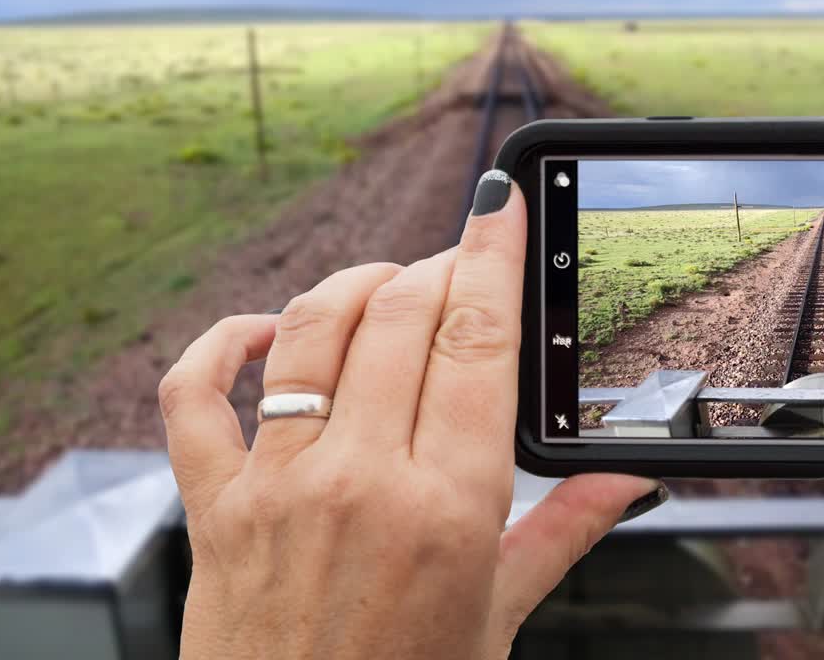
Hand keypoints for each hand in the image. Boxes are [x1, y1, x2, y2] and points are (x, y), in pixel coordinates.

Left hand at [158, 171, 665, 659]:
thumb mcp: (500, 616)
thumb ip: (565, 530)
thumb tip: (627, 478)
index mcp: (450, 508)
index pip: (479, 341)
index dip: (494, 255)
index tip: (501, 207)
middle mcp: (361, 481)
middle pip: (400, 314)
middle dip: (435, 266)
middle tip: (455, 265)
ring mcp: (278, 487)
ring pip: (310, 331)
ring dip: (353, 283)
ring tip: (383, 282)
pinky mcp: (213, 504)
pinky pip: (196, 393)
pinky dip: (222, 343)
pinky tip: (261, 332)